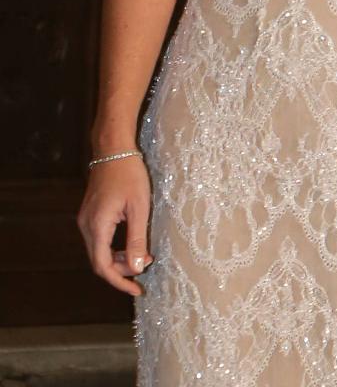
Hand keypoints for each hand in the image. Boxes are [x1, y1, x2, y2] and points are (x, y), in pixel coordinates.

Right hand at [77, 154, 152, 295]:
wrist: (113, 149)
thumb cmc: (130, 174)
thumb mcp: (140, 207)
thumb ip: (137, 238)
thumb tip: (139, 267)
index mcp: (97, 227)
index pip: (103, 266)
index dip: (119, 282)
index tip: (137, 290)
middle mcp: (86, 226)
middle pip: (100, 261)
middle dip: (123, 269)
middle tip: (147, 266)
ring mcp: (86, 220)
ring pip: (99, 251)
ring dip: (119, 258)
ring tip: (144, 256)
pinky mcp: (90, 214)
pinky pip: (100, 240)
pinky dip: (114, 247)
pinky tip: (131, 244)